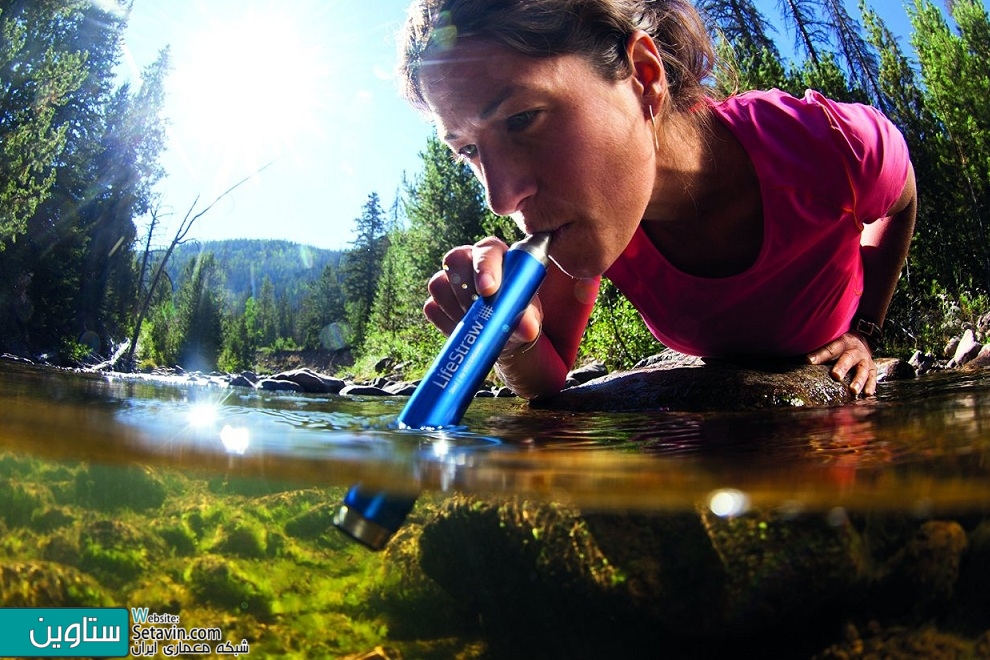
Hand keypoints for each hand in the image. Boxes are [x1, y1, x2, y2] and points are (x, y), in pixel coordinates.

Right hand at [423, 236, 542, 352]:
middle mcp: (469, 261)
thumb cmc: (518, 315)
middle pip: (455, 260)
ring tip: (477, 325)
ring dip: (457, 309)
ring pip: (439, 285)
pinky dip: (447, 324)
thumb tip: (527, 328)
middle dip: (466, 289)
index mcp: (496, 256)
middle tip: (479, 313)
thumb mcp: (528, 317)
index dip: (485, 267)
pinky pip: (432, 308)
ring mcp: (448, 280)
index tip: (488, 290)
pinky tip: (465, 331)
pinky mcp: (435, 302)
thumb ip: (528, 318)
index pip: (486, 250)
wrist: (502, 334)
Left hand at [806, 332, 876, 396]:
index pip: (830, 349)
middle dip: (842, 367)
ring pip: (863, 369)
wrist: (862, 340)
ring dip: (858, 380)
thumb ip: (819, 351)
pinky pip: (873, 377)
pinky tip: (867, 394)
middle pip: (848, 358)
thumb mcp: (831, 343)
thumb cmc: (840, 346)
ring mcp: (865, 360)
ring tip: (853, 390)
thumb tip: (802, 360)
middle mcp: (855, 351)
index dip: (820, 355)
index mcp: (842, 343)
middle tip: (836, 376)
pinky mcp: (873, 369)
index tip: (809, 361)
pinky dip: (871, 386)